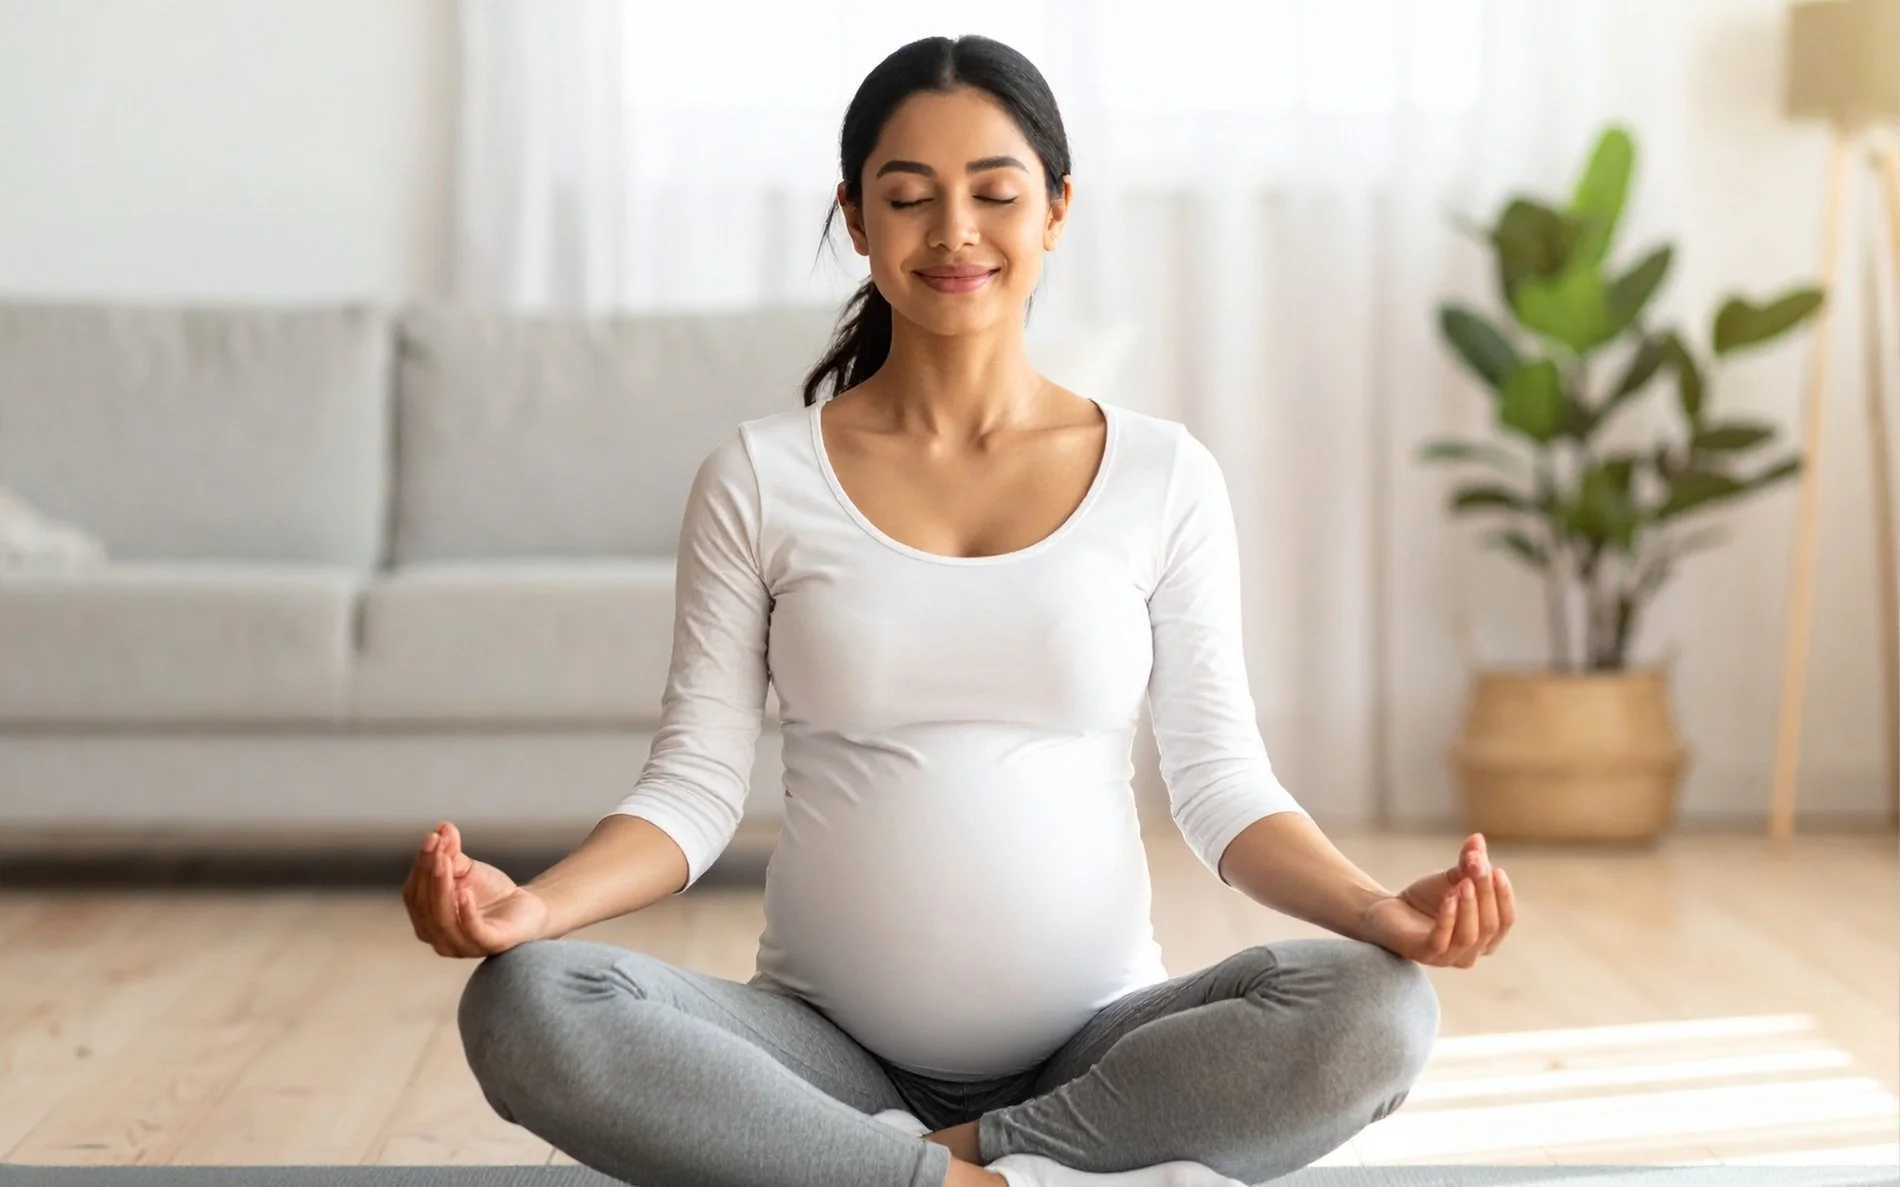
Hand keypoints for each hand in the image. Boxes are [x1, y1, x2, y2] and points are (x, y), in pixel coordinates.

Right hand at [402, 821, 549, 957]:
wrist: (526, 909)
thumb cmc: (489, 892)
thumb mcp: (466, 869)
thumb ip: (451, 852)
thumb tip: (442, 827)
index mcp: (426, 921)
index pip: (413, 894)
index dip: (420, 865)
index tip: (432, 837)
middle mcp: (438, 938)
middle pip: (425, 906)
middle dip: (429, 873)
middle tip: (438, 845)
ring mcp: (462, 947)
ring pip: (442, 919)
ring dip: (441, 887)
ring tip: (446, 861)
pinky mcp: (488, 945)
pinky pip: (472, 932)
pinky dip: (466, 912)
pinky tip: (465, 892)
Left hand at [1358, 832, 1514, 967]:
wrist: (1386, 910)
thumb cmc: (1425, 899)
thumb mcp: (1451, 879)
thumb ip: (1468, 863)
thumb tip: (1478, 838)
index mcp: (1485, 938)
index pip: (1506, 921)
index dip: (1504, 896)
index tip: (1496, 870)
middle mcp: (1471, 953)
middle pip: (1490, 926)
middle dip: (1486, 894)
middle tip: (1476, 866)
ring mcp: (1448, 958)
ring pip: (1470, 936)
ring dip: (1469, 906)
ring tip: (1462, 882)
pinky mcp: (1424, 954)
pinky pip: (1441, 941)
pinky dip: (1448, 918)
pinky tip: (1447, 896)